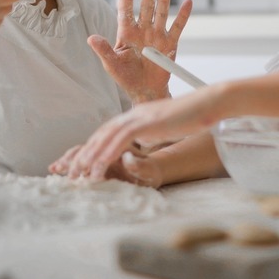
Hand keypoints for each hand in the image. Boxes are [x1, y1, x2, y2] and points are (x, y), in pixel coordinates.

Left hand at [49, 88, 221, 179]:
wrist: (208, 104)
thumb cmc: (192, 116)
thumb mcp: (164, 127)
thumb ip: (149, 133)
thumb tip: (140, 143)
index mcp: (137, 115)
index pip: (108, 131)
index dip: (93, 148)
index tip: (82, 165)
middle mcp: (134, 114)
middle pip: (101, 133)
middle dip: (85, 154)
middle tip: (71, 173)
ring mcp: (140, 116)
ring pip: (106, 136)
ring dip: (91, 156)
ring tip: (80, 174)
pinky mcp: (147, 122)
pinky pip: (121, 139)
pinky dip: (107, 153)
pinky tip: (99, 166)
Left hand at [89, 0, 191, 101]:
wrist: (145, 90)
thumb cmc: (126, 77)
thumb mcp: (112, 64)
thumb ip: (103, 50)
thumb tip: (90, 38)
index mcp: (126, 33)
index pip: (125, 11)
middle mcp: (142, 30)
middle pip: (146, 7)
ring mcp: (157, 35)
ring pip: (161, 13)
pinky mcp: (170, 44)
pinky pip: (177, 27)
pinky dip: (183, 15)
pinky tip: (187, 3)